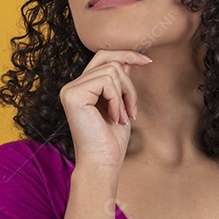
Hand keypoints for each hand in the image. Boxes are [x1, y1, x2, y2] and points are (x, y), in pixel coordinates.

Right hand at [59, 49, 152, 172]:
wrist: (102, 163)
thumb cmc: (111, 141)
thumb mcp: (120, 106)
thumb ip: (119, 84)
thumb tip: (126, 61)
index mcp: (81, 88)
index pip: (102, 58)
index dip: (125, 55)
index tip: (148, 61)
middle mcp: (72, 86)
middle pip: (108, 60)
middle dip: (128, 81)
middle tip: (132, 108)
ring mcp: (70, 90)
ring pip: (111, 71)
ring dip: (125, 94)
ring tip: (123, 117)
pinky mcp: (73, 94)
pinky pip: (106, 82)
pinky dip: (117, 99)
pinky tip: (115, 118)